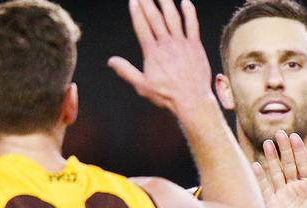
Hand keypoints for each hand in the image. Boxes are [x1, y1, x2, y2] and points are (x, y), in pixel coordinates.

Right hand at [108, 0, 212, 115]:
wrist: (192, 100)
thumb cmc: (167, 95)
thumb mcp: (143, 85)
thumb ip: (126, 71)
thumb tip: (111, 61)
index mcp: (153, 52)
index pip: (142, 26)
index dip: (136, 12)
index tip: (133, 0)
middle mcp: (166, 44)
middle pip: (155, 17)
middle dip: (147, 2)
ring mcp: (182, 43)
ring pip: (173, 17)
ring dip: (166, 2)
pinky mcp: (195, 46)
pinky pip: (192, 25)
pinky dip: (189, 12)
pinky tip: (185, 1)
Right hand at [254, 131, 306, 207]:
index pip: (303, 164)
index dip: (299, 150)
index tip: (295, 136)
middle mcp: (295, 189)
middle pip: (288, 164)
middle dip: (284, 149)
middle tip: (279, 133)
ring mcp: (283, 196)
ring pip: (276, 172)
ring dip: (271, 158)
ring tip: (267, 143)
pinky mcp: (272, 206)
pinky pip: (265, 188)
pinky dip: (260, 177)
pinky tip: (255, 164)